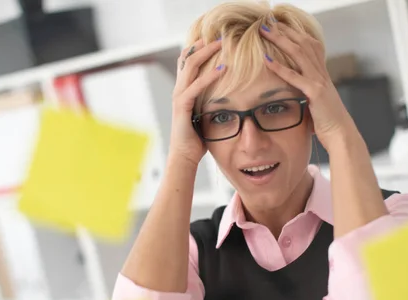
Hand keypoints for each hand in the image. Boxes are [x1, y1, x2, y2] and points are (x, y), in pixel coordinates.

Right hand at [170, 39, 224, 166]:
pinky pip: (196, 86)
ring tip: (220, 43)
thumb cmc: (197, 140)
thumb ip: (212, 104)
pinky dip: (209, 76)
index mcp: (184, 92)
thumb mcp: (206, 117)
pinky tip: (222, 69)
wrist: (184, 157)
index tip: (214, 39)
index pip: (188, 63)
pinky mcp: (183, 107)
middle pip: (188, 59)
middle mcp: (179, 91)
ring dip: (206, 53)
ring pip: (190, 67)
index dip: (199, 49)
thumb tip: (228, 100)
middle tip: (219, 35)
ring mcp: (179, 97)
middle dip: (203, 45)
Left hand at [260, 22, 358, 151]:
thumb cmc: (327, 121)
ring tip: (265, 31)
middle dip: (285, 30)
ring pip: (299, 54)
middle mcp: (321, 73)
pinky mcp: (315, 93)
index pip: (309, 45)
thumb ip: (307, 91)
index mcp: (321, 74)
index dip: (294, 33)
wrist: (341, 134)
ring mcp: (319, 82)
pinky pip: (296, 77)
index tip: (279, 25)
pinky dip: (280, 68)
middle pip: (303, 43)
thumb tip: (295, 90)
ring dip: (281, 40)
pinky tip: (267, 60)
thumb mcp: (316, 101)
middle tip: (267, 21)